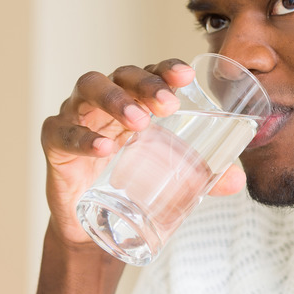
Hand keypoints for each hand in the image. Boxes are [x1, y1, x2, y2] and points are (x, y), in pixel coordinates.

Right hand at [40, 59, 246, 248]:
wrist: (94, 224)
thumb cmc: (131, 181)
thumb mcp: (171, 176)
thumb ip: (205, 176)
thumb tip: (238, 180)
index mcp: (133, 99)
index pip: (150, 73)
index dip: (166, 69)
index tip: (186, 77)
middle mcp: (104, 100)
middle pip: (120, 75)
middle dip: (144, 84)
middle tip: (168, 104)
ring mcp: (76, 116)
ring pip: (89, 90)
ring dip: (115, 100)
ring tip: (139, 122)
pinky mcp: (54, 141)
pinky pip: (63, 131)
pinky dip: (84, 138)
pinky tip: (104, 148)